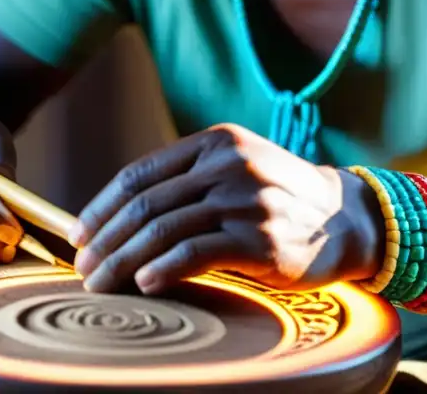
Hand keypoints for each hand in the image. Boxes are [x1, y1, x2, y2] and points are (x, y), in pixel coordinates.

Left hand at [69, 124, 383, 294]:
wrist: (346, 218)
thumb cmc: (281, 197)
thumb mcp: (239, 167)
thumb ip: (190, 178)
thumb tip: (122, 213)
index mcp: (217, 142)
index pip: (141, 173)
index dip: (102, 205)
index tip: (80, 233)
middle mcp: (230, 165)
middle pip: (146, 204)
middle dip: (105, 239)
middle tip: (83, 267)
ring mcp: (246, 201)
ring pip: (163, 230)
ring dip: (123, 260)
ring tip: (101, 283)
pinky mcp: (261, 240)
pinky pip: (196, 253)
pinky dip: (162, 269)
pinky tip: (144, 283)